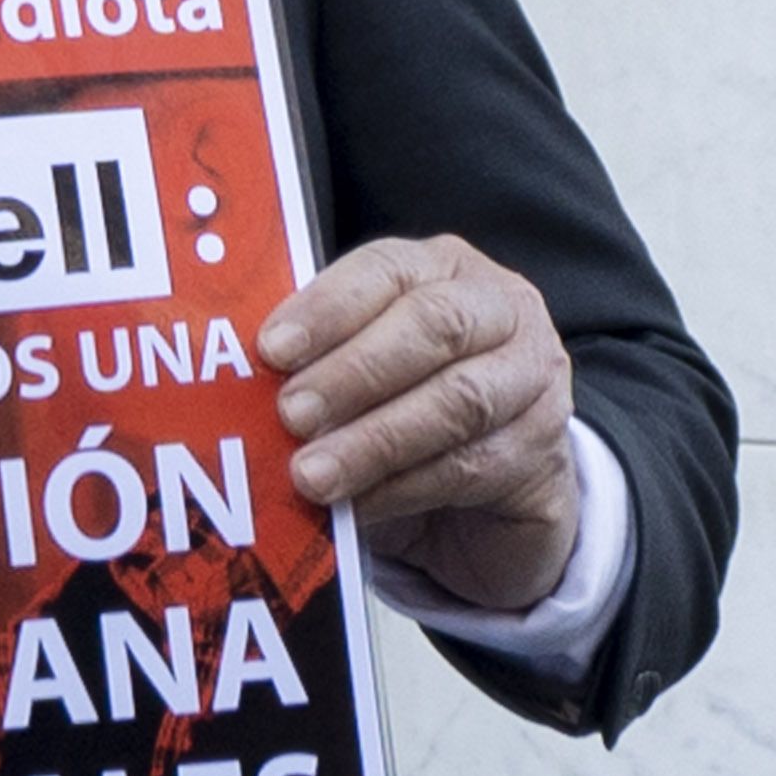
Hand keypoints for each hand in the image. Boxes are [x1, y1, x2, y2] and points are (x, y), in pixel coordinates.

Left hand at [262, 233, 579, 612]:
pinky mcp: (546, 451)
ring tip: (312, 474)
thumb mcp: (357, 371)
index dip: (328, 307)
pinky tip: (358, 506)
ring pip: (459, 401)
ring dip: (376, 440)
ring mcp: (534, 378)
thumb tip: (230, 384)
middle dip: (355, 372)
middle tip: (291, 415)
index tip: (271, 349)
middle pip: (434, 327)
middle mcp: (500, 310)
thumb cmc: (403, 406)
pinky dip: (405, 488)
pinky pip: (472, 467)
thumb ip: (311, 362)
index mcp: (441, 269)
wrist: (498, 483)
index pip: (387, 270)